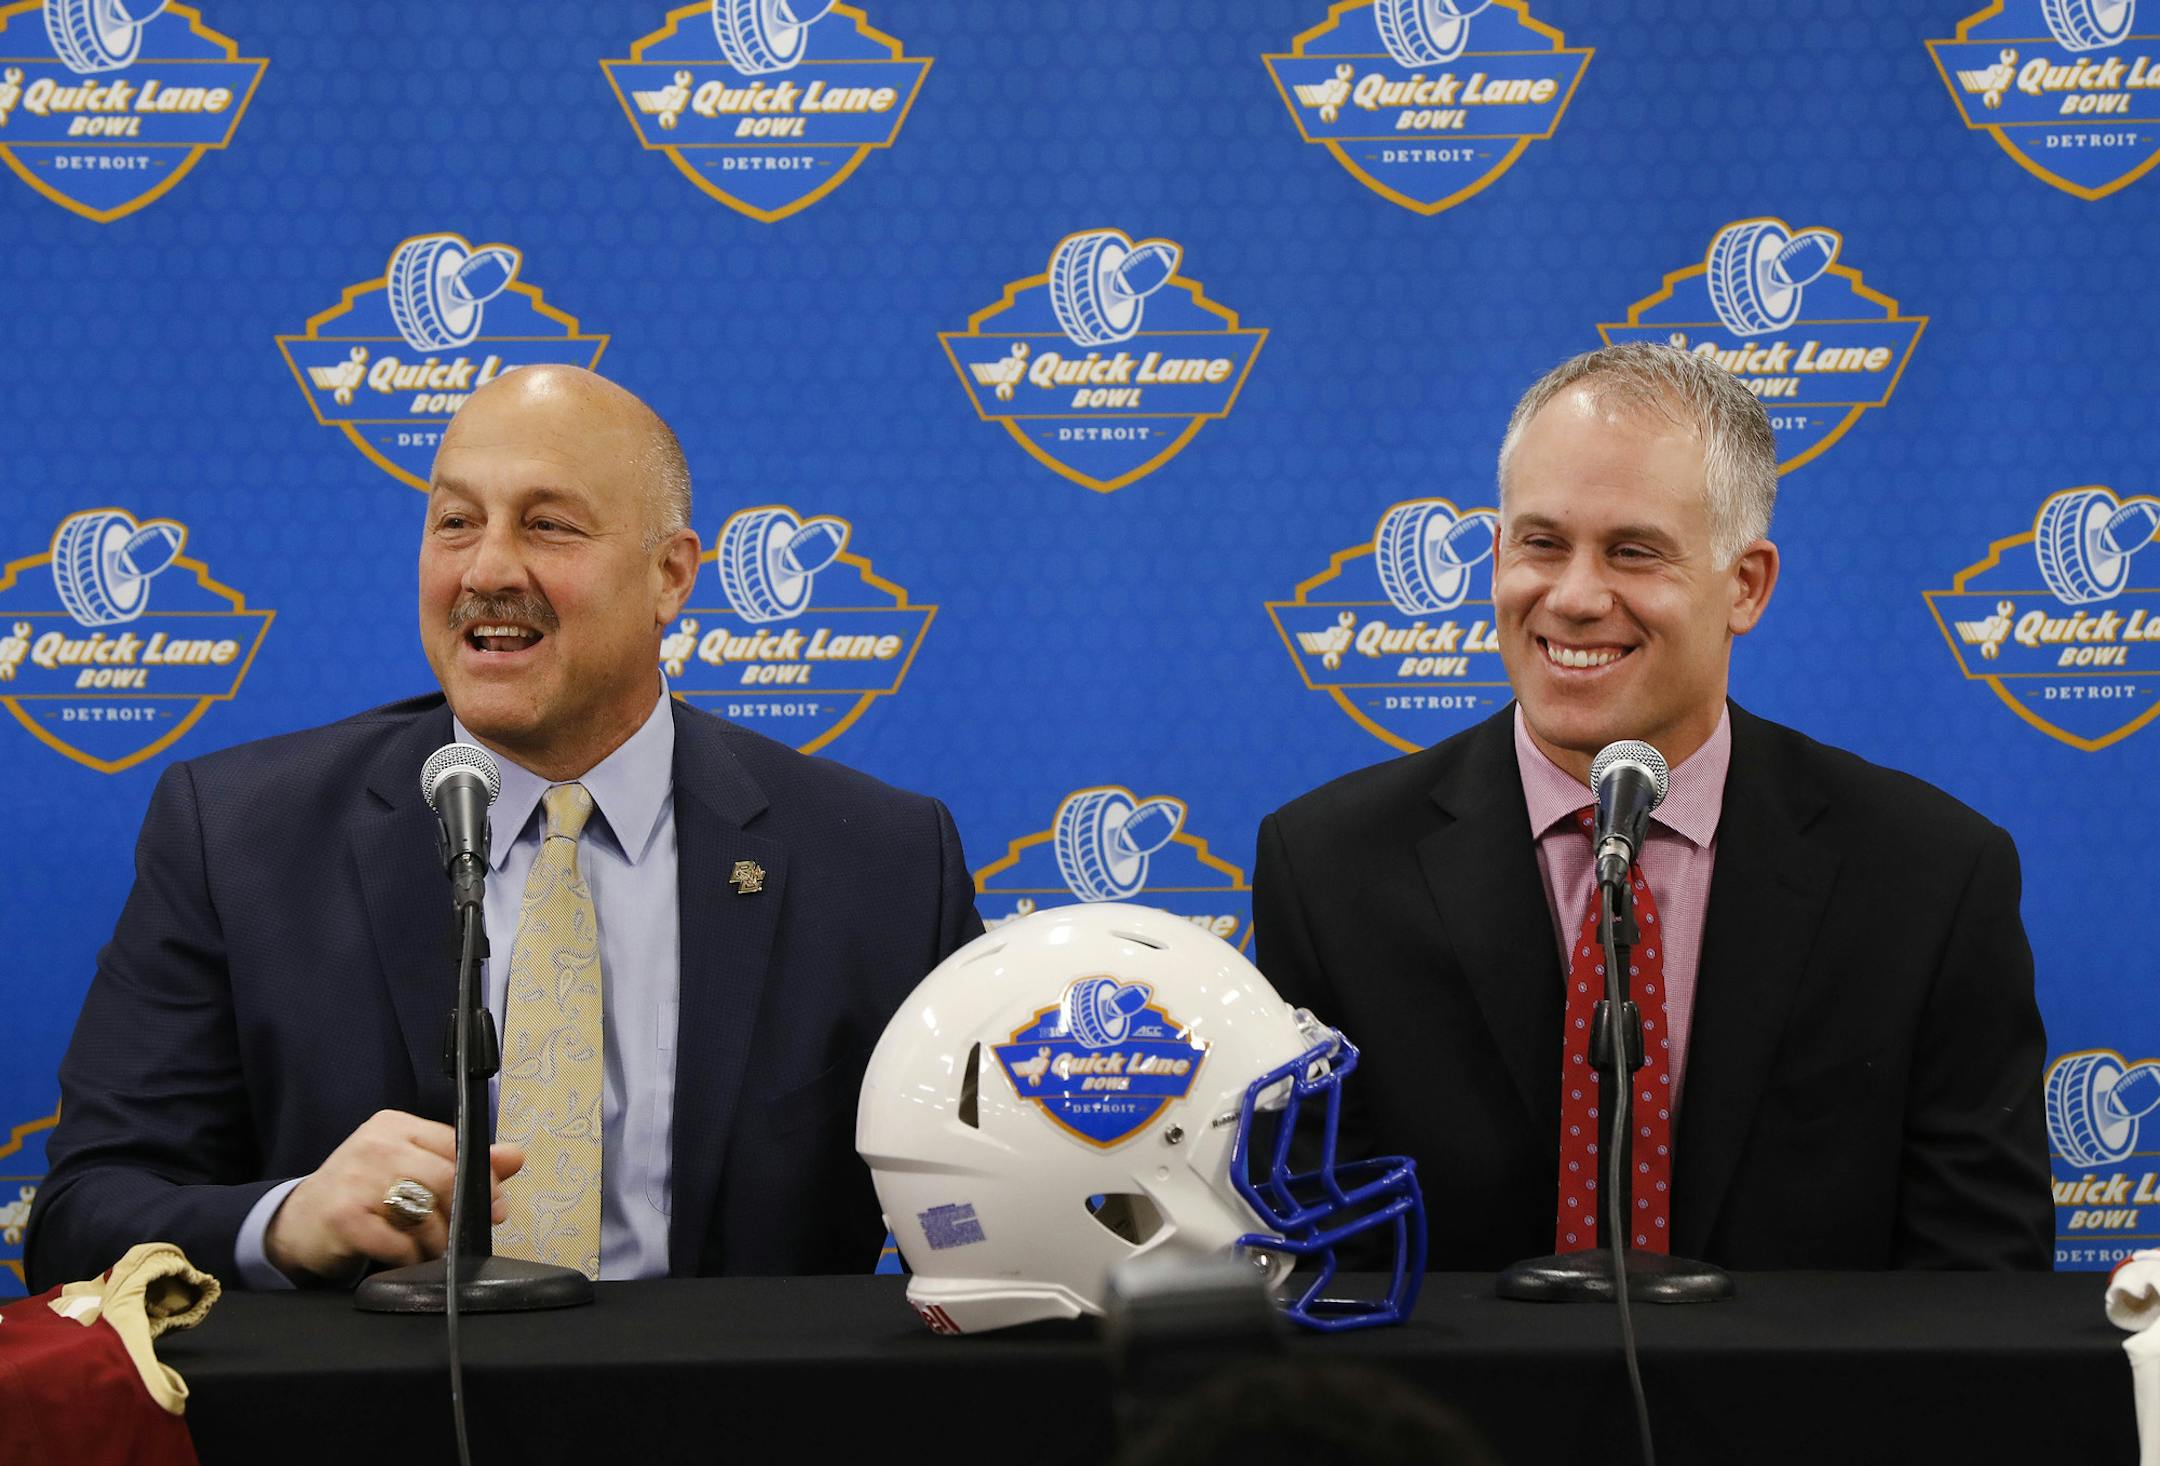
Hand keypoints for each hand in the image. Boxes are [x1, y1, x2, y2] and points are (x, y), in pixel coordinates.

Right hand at [263, 1109, 523, 1282]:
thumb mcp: (409, 1166)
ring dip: (437, 1242)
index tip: (493, 1204)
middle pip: (445, 1179)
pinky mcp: (343, 1218)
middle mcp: (374, 1146)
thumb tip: (515, 1157)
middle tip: (461, 1236)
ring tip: (430, 1250)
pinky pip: (399, 1243)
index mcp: (394, 1126)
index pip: (455, 1145)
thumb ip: (461, 1161)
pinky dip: (411, 1258)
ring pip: (425, 1213)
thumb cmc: (363, 1193)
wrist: (297, 1222)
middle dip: (462, 1215)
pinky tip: (405, 1259)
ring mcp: (355, 1180)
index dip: (481, 1178)